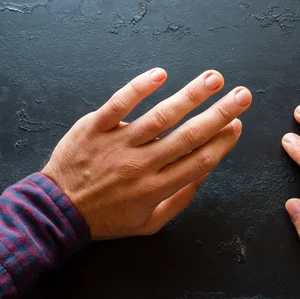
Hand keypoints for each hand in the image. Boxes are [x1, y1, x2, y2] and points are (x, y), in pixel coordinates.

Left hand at [42, 68, 251, 239]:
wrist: (57, 211)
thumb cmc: (106, 218)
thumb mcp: (149, 224)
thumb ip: (180, 200)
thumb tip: (206, 172)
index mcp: (156, 188)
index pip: (200, 160)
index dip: (223, 141)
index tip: (238, 124)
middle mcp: (141, 164)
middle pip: (189, 135)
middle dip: (221, 114)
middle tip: (242, 95)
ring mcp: (118, 143)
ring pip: (161, 116)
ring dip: (191, 95)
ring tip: (214, 79)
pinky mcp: (95, 126)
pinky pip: (120, 103)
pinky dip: (140, 87)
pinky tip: (161, 74)